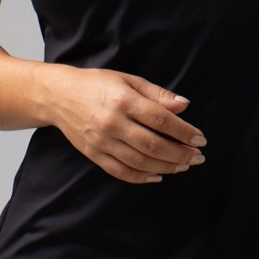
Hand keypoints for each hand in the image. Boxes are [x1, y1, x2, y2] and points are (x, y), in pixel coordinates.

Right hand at [48, 66, 207, 184]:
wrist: (58, 96)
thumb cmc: (97, 84)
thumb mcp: (128, 80)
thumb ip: (157, 94)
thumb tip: (184, 106)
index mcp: (124, 101)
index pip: (162, 121)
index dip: (184, 132)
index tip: (200, 139)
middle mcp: (113, 123)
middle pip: (154, 145)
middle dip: (181, 154)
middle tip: (198, 157)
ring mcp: (102, 142)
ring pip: (140, 162)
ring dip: (166, 167)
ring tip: (184, 166)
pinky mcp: (94, 154)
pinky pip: (121, 172)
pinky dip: (142, 177)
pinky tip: (159, 176)